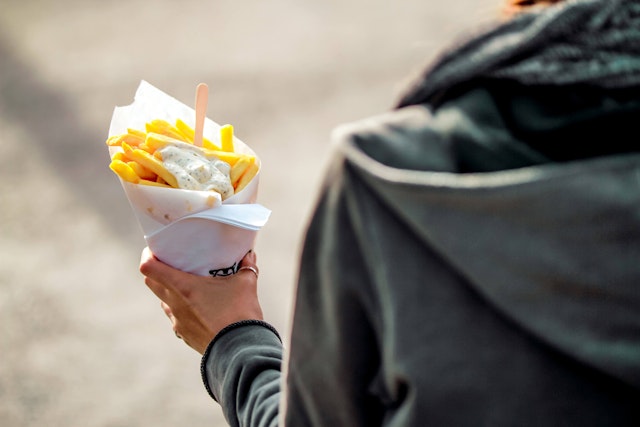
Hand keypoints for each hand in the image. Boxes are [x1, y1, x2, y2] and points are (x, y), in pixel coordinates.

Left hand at [139, 247, 263, 353]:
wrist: (240, 350)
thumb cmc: (239, 313)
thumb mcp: (246, 284)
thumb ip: (247, 267)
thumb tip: (249, 254)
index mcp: (182, 287)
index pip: (149, 268)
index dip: (148, 255)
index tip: (157, 249)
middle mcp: (174, 304)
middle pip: (151, 283)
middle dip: (157, 271)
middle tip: (173, 263)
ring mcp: (177, 322)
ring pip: (164, 301)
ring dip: (170, 292)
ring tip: (189, 286)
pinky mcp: (184, 335)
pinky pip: (176, 318)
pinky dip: (182, 310)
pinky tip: (200, 309)